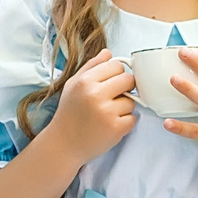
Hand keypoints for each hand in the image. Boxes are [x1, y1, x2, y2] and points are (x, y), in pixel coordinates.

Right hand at [44, 49, 135, 163]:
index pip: (116, 65)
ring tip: (108, 114)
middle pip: (129, 79)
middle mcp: (95, 94)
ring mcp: (107, 112)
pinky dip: (125, 122)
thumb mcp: (73, 85)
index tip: (110, 83)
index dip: (116, 74)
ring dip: (124, 107)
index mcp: (85, 81)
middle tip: (113, 98)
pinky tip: (111, 125)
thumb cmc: (69, 113)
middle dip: (124, 88)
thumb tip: (108, 52)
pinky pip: (133, 118)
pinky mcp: (116, 128)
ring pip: (132, 100)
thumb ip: (91, 66)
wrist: (63, 144)